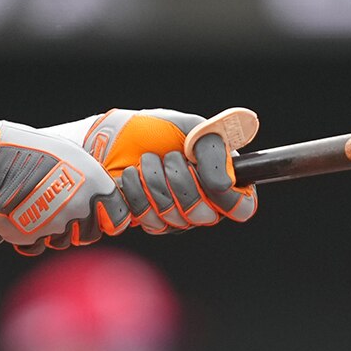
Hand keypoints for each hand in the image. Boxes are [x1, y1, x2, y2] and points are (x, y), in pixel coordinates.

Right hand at [0, 115, 151, 250]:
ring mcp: (56, 226)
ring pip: (63, 241)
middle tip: (61, 208)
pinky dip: (30, 235)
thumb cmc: (28, 149)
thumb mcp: (68, 153)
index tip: (99, 213)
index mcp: (96, 185)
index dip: (108, 217)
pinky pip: (37, 245)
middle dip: (79, 227)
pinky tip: (20, 215)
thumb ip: (89, 178)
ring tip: (35, 206)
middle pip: (90, 234)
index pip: (118, 218)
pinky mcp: (31, 238)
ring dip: (53, 231)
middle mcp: (80, 208)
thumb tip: (100, 196)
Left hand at [72, 108, 258, 233]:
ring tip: (147, 162)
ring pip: (175, 219)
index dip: (229, 199)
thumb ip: (215, 150)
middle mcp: (202, 203)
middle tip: (169, 158)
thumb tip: (224, 185)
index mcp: (220, 179)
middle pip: (205, 215)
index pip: (241, 207)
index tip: (212, 181)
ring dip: (156, 182)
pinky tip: (131, 176)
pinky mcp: (150, 223)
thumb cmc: (153, 130)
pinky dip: (136, 193)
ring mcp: (175, 217)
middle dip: (181, 181)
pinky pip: (150, 222)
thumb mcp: (190, 127)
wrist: (109, 139)